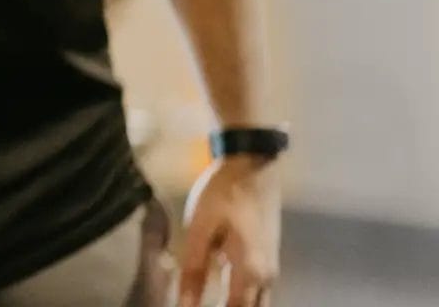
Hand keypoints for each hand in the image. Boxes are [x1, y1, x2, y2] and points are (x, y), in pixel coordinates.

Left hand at [179, 156, 280, 306]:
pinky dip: (243, 298)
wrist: (254, 165)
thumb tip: (186, 304)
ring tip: (209, 300)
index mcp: (250, 272)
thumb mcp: (200, 229)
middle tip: (200, 303)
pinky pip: (259, 291)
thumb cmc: (223, 195)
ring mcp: (272, 267)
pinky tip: (224, 292)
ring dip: (238, 304)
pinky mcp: (269, 257)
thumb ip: (193, 269)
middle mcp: (267, 277)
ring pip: (257, 303)